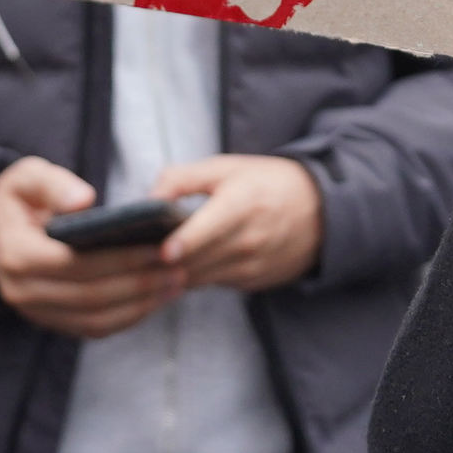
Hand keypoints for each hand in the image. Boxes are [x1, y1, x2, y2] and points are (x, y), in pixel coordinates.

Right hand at [0, 155, 186, 339]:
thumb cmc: (18, 202)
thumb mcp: (25, 178)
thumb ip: (52, 183)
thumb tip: (85, 199)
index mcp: (15, 253)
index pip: (72, 264)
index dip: (118, 259)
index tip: (159, 247)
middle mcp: (22, 291)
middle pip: (90, 295)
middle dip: (138, 283)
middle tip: (178, 266)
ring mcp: (37, 313)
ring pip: (95, 319)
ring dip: (140, 305)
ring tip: (175, 282)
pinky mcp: (53, 322)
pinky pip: (94, 328)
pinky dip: (128, 317)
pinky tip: (156, 298)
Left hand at [154, 153, 322, 293]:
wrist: (319, 211)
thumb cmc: (265, 183)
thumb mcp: (225, 168)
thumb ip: (181, 179)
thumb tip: (147, 200)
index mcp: (241, 204)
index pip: (208, 231)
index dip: (184, 242)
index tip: (163, 250)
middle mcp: (248, 240)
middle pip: (196, 260)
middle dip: (162, 261)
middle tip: (134, 254)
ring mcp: (252, 266)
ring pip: (200, 278)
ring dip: (175, 272)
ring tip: (151, 261)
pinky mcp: (253, 283)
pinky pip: (213, 284)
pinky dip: (196, 277)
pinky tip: (184, 265)